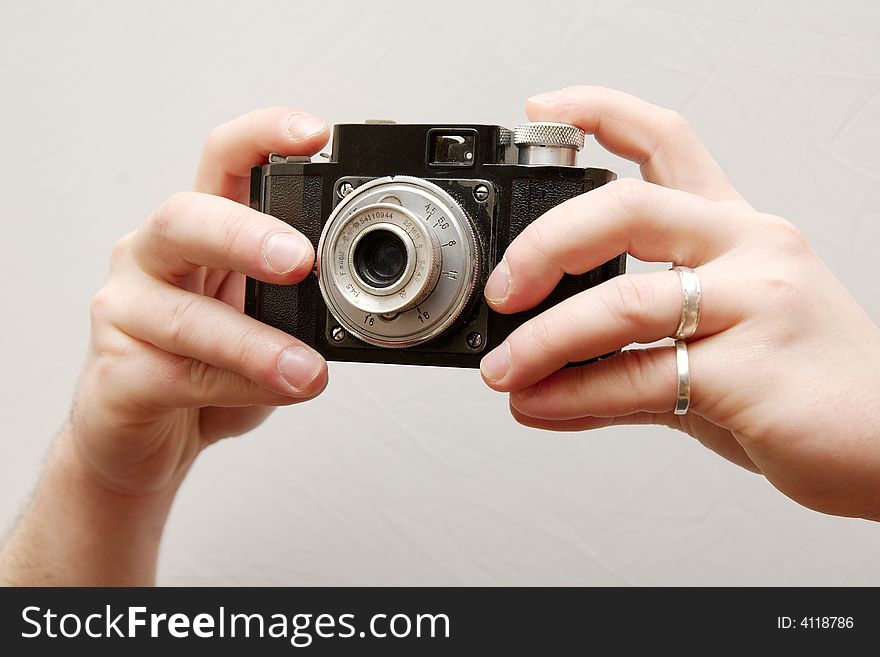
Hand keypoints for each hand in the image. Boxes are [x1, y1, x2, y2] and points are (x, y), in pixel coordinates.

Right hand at [75, 108, 329, 496]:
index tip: (316, 134)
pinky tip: (277, 392)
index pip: (221, 161)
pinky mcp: (117, 374)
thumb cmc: (203, 370)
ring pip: (183, 314)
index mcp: (199, 233)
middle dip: (245, 234)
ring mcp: (126, 314)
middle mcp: (154, 259)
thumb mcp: (264, 324)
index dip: (263, 136)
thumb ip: (300, 304)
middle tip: (300, 262)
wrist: (141, 437)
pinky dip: (238, 386)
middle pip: (183, 217)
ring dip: (255, 343)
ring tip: (307, 368)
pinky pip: (178, 376)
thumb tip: (360, 299)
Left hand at [481, 86, 879, 519]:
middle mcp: (749, 248)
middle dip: (544, 245)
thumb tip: (540, 379)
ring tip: (504, 371)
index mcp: (737, 230)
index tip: (540, 112)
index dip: (599, 113)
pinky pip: (640, 375)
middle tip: (503, 290)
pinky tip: (542, 406)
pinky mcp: (755, 369)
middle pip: (627, 208)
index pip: (666, 141)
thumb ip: (629, 351)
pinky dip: (575, 394)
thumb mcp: (717, 343)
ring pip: (623, 301)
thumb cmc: (801, 384)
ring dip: (543, 340)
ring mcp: (757, 303)